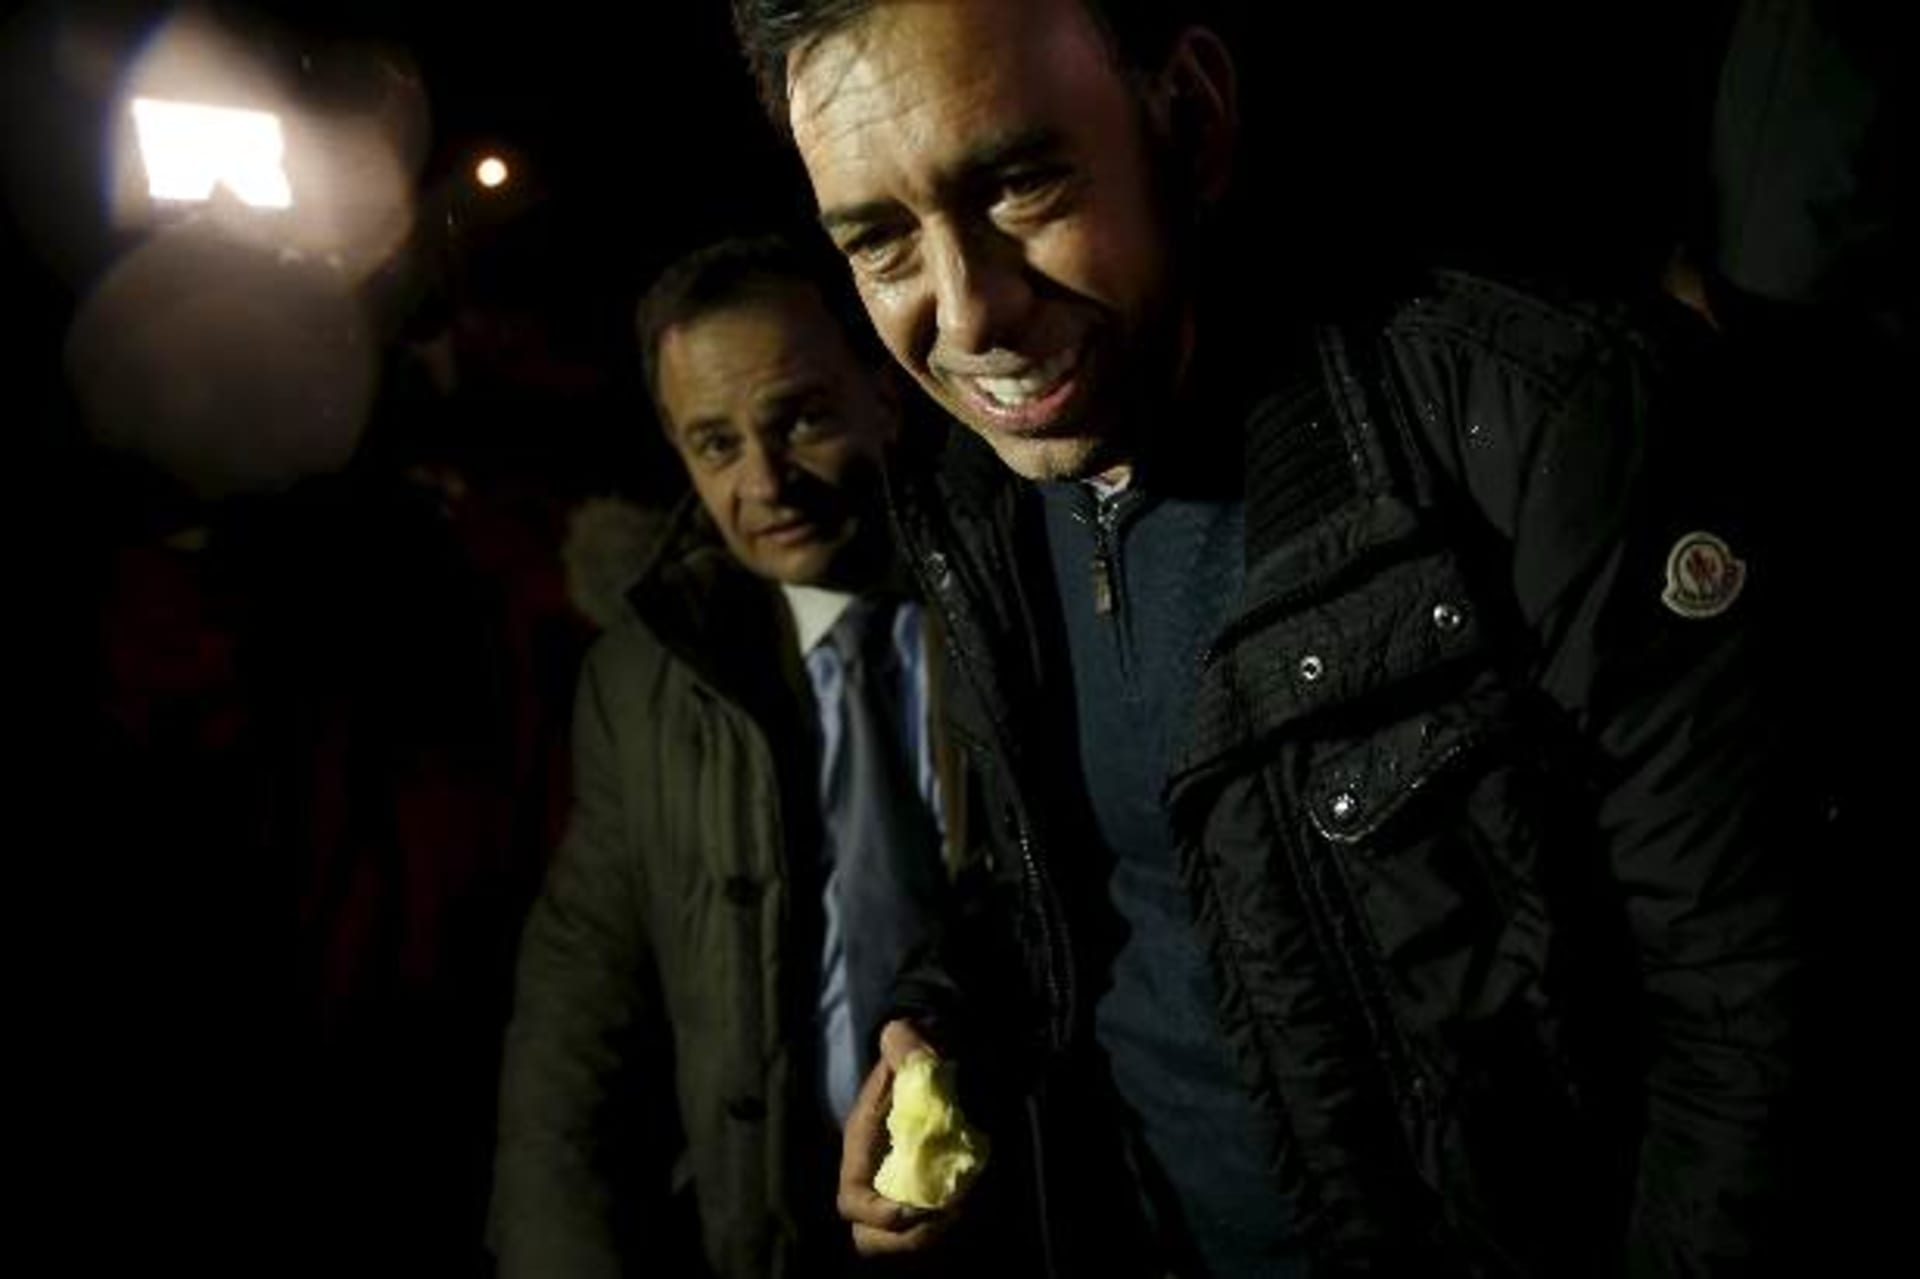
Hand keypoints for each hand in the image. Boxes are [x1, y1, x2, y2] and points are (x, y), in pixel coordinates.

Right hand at [837, 1019, 968, 1255]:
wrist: (933, 1061)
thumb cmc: (914, 1059)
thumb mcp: (906, 1046)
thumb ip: (904, 1044)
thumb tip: (910, 1045)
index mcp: (861, 1150)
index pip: (852, 1202)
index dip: (878, 1215)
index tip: (916, 1207)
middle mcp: (875, 1179)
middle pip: (870, 1238)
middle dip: (906, 1238)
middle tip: (945, 1216)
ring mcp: (898, 1191)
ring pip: (901, 1241)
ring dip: (931, 1236)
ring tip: (962, 1209)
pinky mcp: (924, 1195)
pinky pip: (930, 1230)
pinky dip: (950, 1225)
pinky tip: (974, 1198)